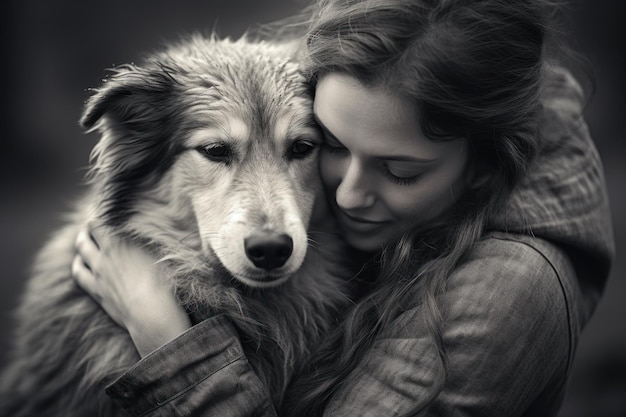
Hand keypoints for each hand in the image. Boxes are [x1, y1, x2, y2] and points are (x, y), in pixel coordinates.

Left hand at [72, 225, 190, 356]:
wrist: (150, 312)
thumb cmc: (162, 282)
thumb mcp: (158, 255)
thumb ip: (143, 241)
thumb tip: (139, 231)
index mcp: (120, 243)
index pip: (101, 223)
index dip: (100, 217)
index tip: (104, 214)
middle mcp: (105, 255)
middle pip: (87, 236)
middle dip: (87, 229)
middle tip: (91, 225)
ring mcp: (97, 273)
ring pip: (80, 253)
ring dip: (80, 244)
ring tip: (82, 240)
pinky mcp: (95, 290)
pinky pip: (78, 274)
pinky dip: (77, 265)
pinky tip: (79, 263)